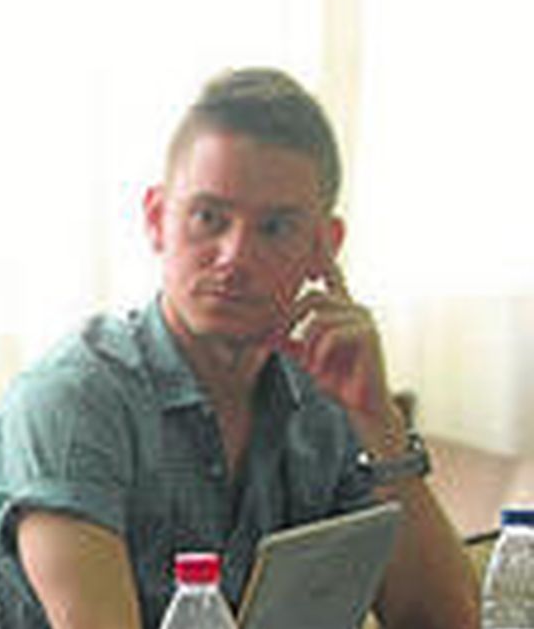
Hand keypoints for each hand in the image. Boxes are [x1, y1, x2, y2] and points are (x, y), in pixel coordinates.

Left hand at [275, 256, 399, 438]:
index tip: (317, 224)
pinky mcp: (368, 334)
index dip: (323, 249)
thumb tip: (261, 331)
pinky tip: (324, 367)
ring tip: (313, 364)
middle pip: (310, 298)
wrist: (361, 404)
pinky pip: (328, 335)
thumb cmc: (336, 379)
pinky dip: (318, 354)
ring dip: (306, 346)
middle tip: (278, 341)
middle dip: (288, 320)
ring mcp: (363, 318)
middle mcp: (353, 307)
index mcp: (339, 308)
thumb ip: (287, 339)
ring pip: (317, 319)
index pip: (330, 271)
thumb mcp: (305, 355)